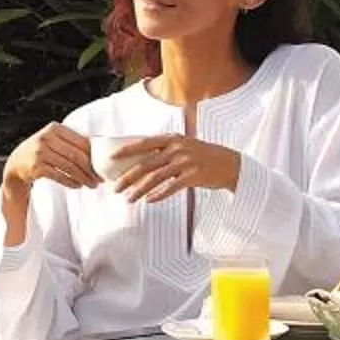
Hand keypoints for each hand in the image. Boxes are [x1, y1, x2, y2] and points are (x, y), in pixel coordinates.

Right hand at [3, 123, 100, 192]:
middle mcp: (46, 138)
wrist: (16, 164)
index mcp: (54, 128)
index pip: (81, 142)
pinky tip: (78, 186)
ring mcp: (40, 153)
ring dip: (84, 178)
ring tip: (92, 185)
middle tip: (99, 179)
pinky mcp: (37, 168)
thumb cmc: (40, 151)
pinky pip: (60, 176)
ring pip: (70, 167)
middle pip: (77, 155)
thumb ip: (71, 142)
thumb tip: (99, 149)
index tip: (102, 166)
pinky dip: (71, 182)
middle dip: (91, 169)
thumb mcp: (53, 140)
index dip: (94, 155)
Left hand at [105, 134, 241, 204]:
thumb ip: (165, 150)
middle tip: (115, 188)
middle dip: (127, 177)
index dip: (126, 150)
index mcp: (172, 139)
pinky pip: (171, 187)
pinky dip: (159, 194)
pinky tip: (148, 201)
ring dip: (139, 189)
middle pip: (146, 164)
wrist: (229, 164)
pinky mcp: (193, 175)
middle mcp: (177, 148)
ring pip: (156, 177)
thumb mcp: (183, 146)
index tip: (111, 158)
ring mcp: (185, 162)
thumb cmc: (202, 156)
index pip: (144, 143)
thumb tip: (141, 159)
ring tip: (129, 199)